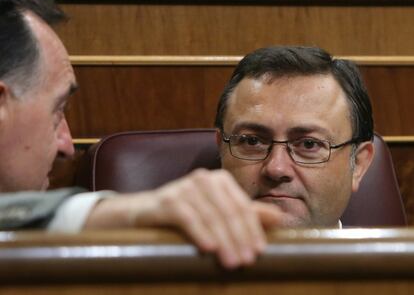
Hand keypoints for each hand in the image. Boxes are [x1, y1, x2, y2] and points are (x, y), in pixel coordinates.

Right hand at [85, 169, 282, 268]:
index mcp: (219, 180)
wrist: (142, 212)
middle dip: (241, 238)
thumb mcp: (216, 212)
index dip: (253, 229)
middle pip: (229, 211)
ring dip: (224, 241)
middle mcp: (204, 179)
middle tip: (248, 262)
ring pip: (212, 216)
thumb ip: (246, 214)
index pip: (242, 206)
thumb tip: (279, 218)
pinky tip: (209, 249)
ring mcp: (185, 187)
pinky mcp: (167, 199)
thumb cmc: (184, 214)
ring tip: (232, 263)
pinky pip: (188, 217)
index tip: (260, 252)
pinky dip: (200, 233)